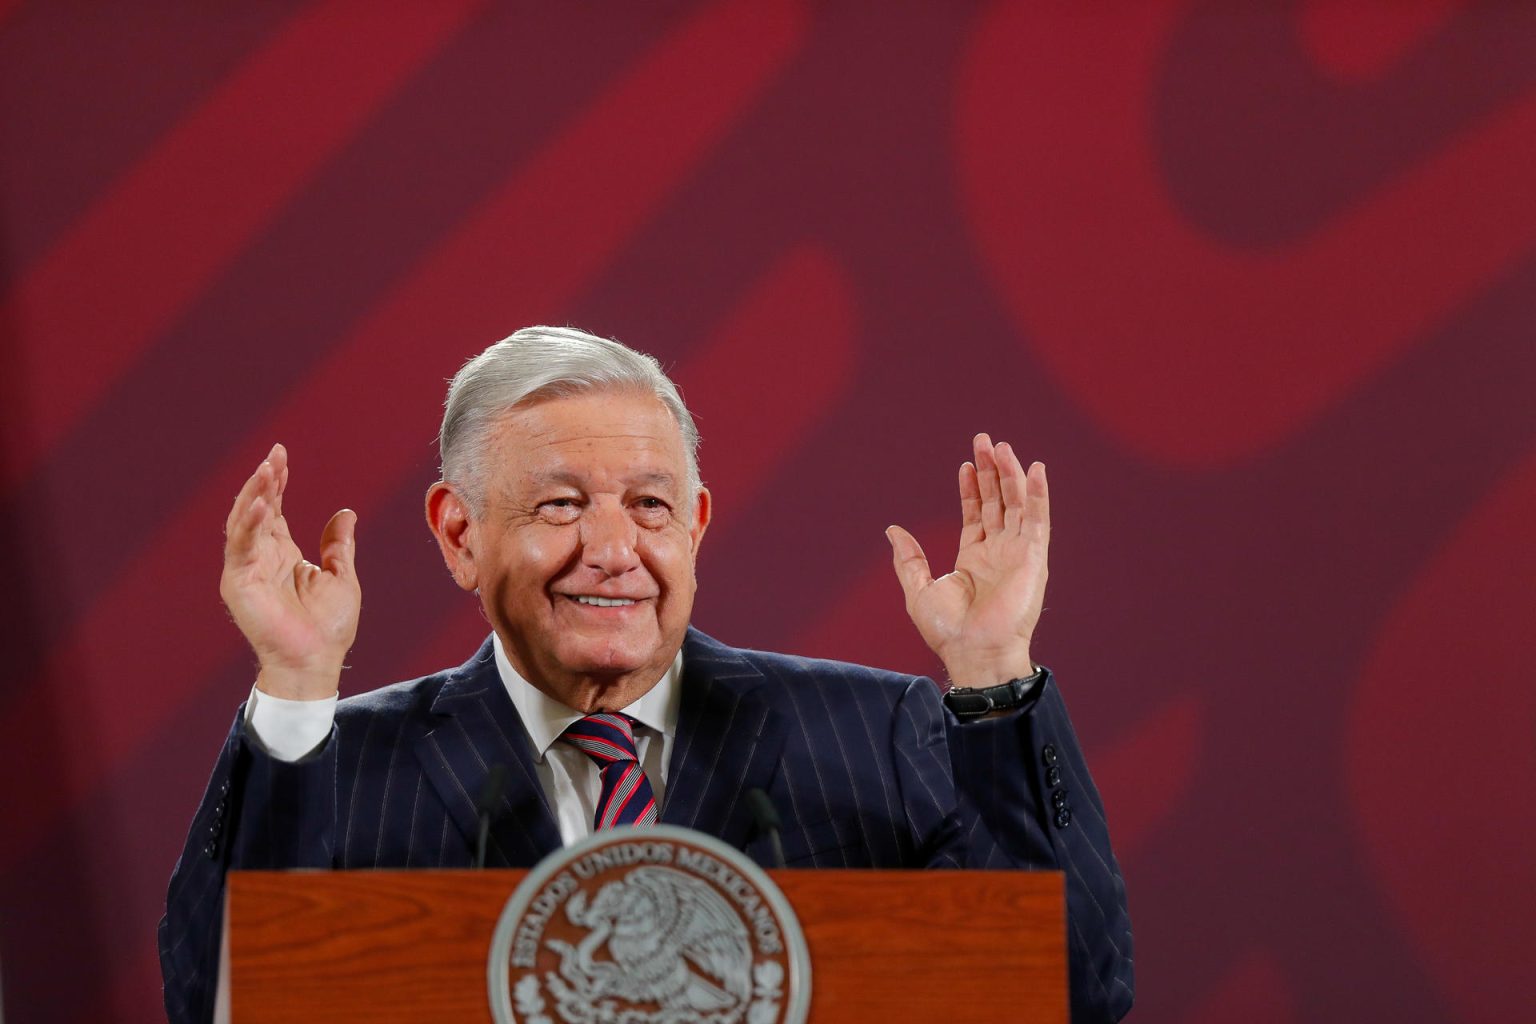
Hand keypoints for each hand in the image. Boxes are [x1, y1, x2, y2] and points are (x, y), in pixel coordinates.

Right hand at [220, 443, 359, 698]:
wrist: (317, 661)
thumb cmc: (328, 627)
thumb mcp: (341, 576)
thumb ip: (338, 546)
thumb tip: (346, 514)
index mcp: (281, 555)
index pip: (274, 510)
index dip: (276, 483)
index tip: (281, 456)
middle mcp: (260, 558)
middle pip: (256, 510)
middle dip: (264, 481)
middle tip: (274, 455)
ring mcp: (246, 570)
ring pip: (244, 522)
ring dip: (254, 495)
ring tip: (267, 470)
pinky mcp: (238, 583)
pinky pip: (241, 546)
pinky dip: (250, 523)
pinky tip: (264, 503)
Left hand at [887, 434, 1047, 686]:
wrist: (974, 651)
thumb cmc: (947, 629)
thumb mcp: (918, 589)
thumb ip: (909, 559)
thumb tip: (892, 531)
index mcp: (974, 558)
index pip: (977, 513)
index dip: (973, 487)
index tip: (966, 463)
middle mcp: (999, 552)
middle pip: (999, 501)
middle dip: (992, 471)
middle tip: (985, 440)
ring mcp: (1018, 553)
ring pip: (1018, 504)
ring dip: (1011, 474)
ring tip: (1001, 446)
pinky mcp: (1034, 558)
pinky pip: (1039, 519)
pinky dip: (1038, 493)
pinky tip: (1034, 469)